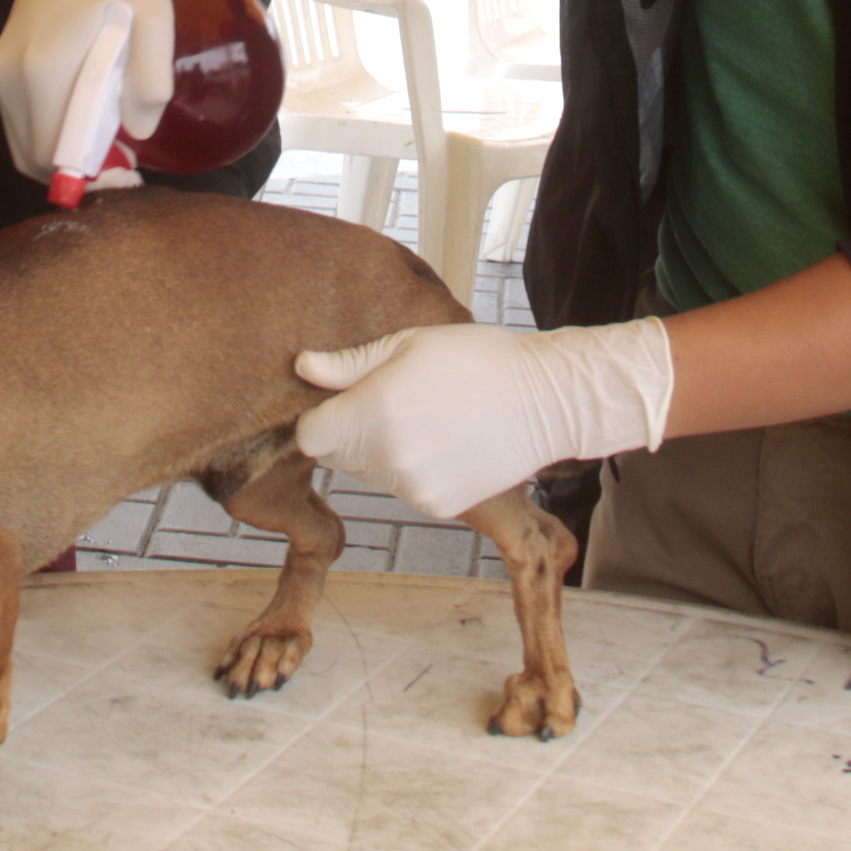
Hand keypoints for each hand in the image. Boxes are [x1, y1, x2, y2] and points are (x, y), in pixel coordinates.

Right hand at [0, 0, 191, 177]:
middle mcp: (9, 73)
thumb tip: (135, 133)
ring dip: (62, 153)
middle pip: (34, 156)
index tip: (127, 173)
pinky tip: (84, 117)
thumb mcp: (156, 23)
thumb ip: (151, 81)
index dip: (90, 175)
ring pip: (23, 142)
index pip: (53, 152)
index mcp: (44, 68)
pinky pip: (19, 120)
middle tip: (123, 162)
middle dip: (77, 169)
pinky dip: (49, 133)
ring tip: (108, 140)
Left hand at [292, 320, 674, 517]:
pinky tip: (448, 442)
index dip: (323, 417)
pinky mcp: (439, 506)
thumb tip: (303, 367)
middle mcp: (387, 458)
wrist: (547, 399)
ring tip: (430, 418)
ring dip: (385, 452)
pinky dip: (417, 472)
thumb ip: (349, 364)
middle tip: (398, 402)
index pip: (309, 436)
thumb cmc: (477, 359)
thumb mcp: (408, 344)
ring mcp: (413, 488)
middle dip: (354, 432)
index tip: (345, 401)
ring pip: (373, 474)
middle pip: (339, 457)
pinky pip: (406, 490)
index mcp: (372, 413)